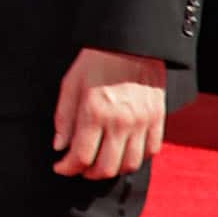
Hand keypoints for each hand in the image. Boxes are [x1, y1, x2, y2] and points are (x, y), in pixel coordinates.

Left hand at [51, 47, 165, 177]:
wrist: (132, 43)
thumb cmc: (98, 61)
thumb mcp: (71, 84)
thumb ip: (64, 118)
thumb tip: (60, 146)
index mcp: (95, 112)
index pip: (81, 156)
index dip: (67, 168)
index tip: (60, 167)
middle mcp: (120, 121)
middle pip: (106, 167)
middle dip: (88, 173)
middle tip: (79, 167)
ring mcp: (142, 121)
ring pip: (129, 164)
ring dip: (113, 169)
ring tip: (102, 162)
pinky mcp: (157, 118)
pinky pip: (151, 150)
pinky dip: (137, 157)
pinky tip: (124, 151)